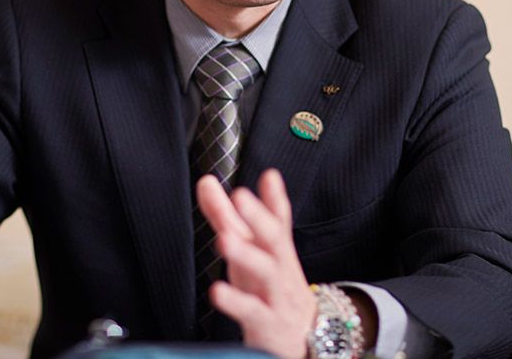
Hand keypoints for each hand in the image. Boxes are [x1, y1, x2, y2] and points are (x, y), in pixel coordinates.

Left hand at [196, 169, 315, 358]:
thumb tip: (206, 181)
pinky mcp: (268, 322)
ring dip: (247, 254)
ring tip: (225, 239)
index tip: (269, 175)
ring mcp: (276, 294)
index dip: (275, 198)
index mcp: (275, 248)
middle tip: (240, 196)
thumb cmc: (269, 287)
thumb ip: (226, 216)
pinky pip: (253, 312)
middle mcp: (279, 266)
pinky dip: (236, 302)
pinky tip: (217, 291)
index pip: (278, 218)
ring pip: (267, 272)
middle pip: (275, 238)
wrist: (305, 337)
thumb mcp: (249, 250)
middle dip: (259, 217)